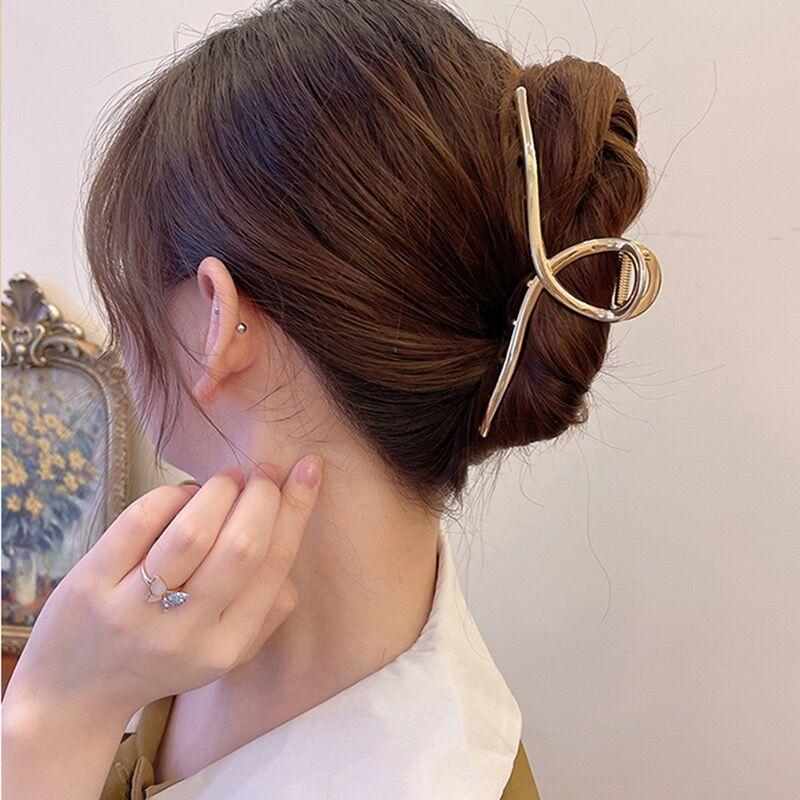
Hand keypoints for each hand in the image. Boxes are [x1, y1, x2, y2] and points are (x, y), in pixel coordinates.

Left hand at [3, 455, 322, 721]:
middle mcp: (185, 633)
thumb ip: (267, 610)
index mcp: (227, 646)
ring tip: (228, 479)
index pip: (275, 566)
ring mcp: (135, 609)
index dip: (297, 509)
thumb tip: (291, 540)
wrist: (74, 695)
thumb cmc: (160, 661)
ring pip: (192, 532)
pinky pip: (141, 522)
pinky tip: (183, 493)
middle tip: (263, 473)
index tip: (308, 469)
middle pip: (241, 547)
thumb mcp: (223, 653)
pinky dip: (171, 494)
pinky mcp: (92, 585)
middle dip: (262, 496)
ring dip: (219, 490)